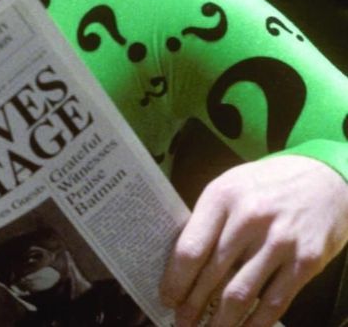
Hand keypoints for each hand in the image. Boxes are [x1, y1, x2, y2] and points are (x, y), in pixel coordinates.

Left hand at [160, 155, 347, 326]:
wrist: (324, 178)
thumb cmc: (267, 185)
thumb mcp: (229, 187)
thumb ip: (207, 221)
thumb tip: (181, 263)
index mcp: (222, 198)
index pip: (190, 249)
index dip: (175, 280)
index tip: (166, 297)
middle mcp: (250, 219)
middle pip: (212, 275)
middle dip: (193, 305)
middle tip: (182, 322)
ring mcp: (280, 241)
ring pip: (240, 293)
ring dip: (220, 320)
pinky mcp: (306, 261)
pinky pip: (274, 301)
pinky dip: (255, 322)